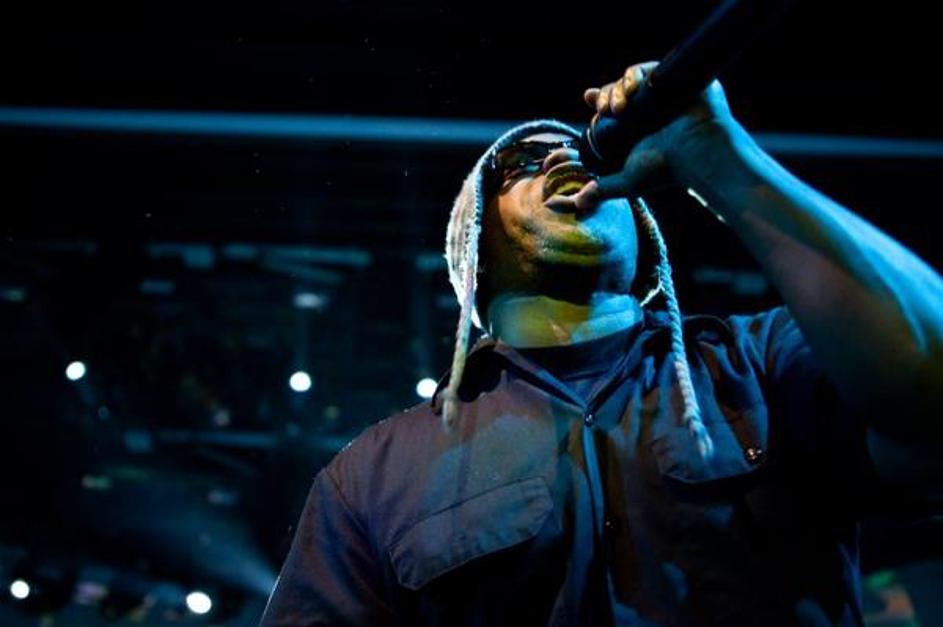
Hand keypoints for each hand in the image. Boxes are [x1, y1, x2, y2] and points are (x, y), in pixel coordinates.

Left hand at [573, 61, 739, 209]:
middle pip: (618, 90)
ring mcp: (664, 92)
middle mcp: (649, 108)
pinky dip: (637, 75)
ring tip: (620, 106)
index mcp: (636, 126)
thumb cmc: (666, 170)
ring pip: (631, 78)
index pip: (612, 106)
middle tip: (605, 111)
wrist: (695, 154)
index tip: (588, 98)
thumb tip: (580, 203)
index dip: (598, 100)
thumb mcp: (628, 181)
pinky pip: (651, 68)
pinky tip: (633, 88)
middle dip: (606, 96)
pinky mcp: (678, 78)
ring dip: (619, 87)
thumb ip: (603, 189)